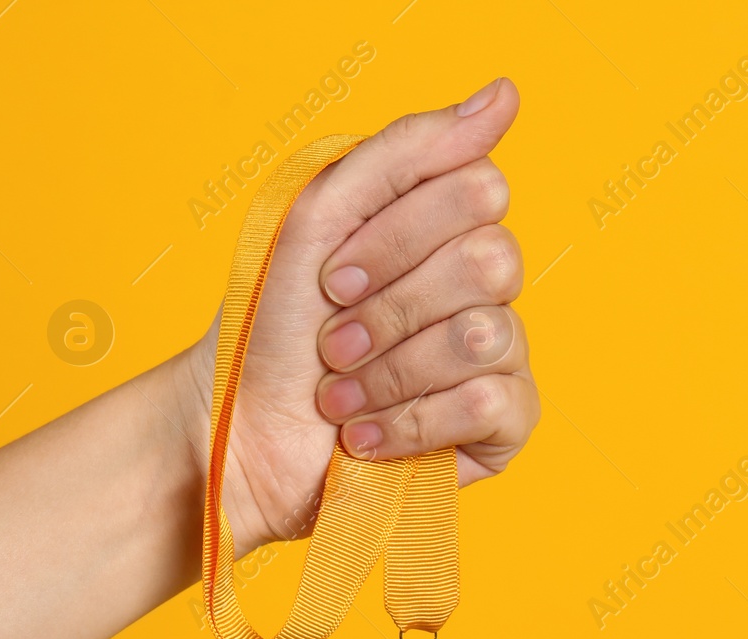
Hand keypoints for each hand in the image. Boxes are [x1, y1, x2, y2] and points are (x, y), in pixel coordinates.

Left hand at [174, 78, 536, 554]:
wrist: (242, 435)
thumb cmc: (275, 328)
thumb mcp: (320, 216)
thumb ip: (408, 150)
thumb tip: (503, 95)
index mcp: (446, 227)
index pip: (479, 190)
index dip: (399, 235)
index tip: (331, 275)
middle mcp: (484, 286)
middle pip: (491, 261)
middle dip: (392, 308)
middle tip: (333, 341)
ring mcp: (501, 355)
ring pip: (488, 334)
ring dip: (392, 370)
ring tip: (339, 397)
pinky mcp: (505, 426)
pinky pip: (493, 403)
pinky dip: (413, 420)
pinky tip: (368, 436)